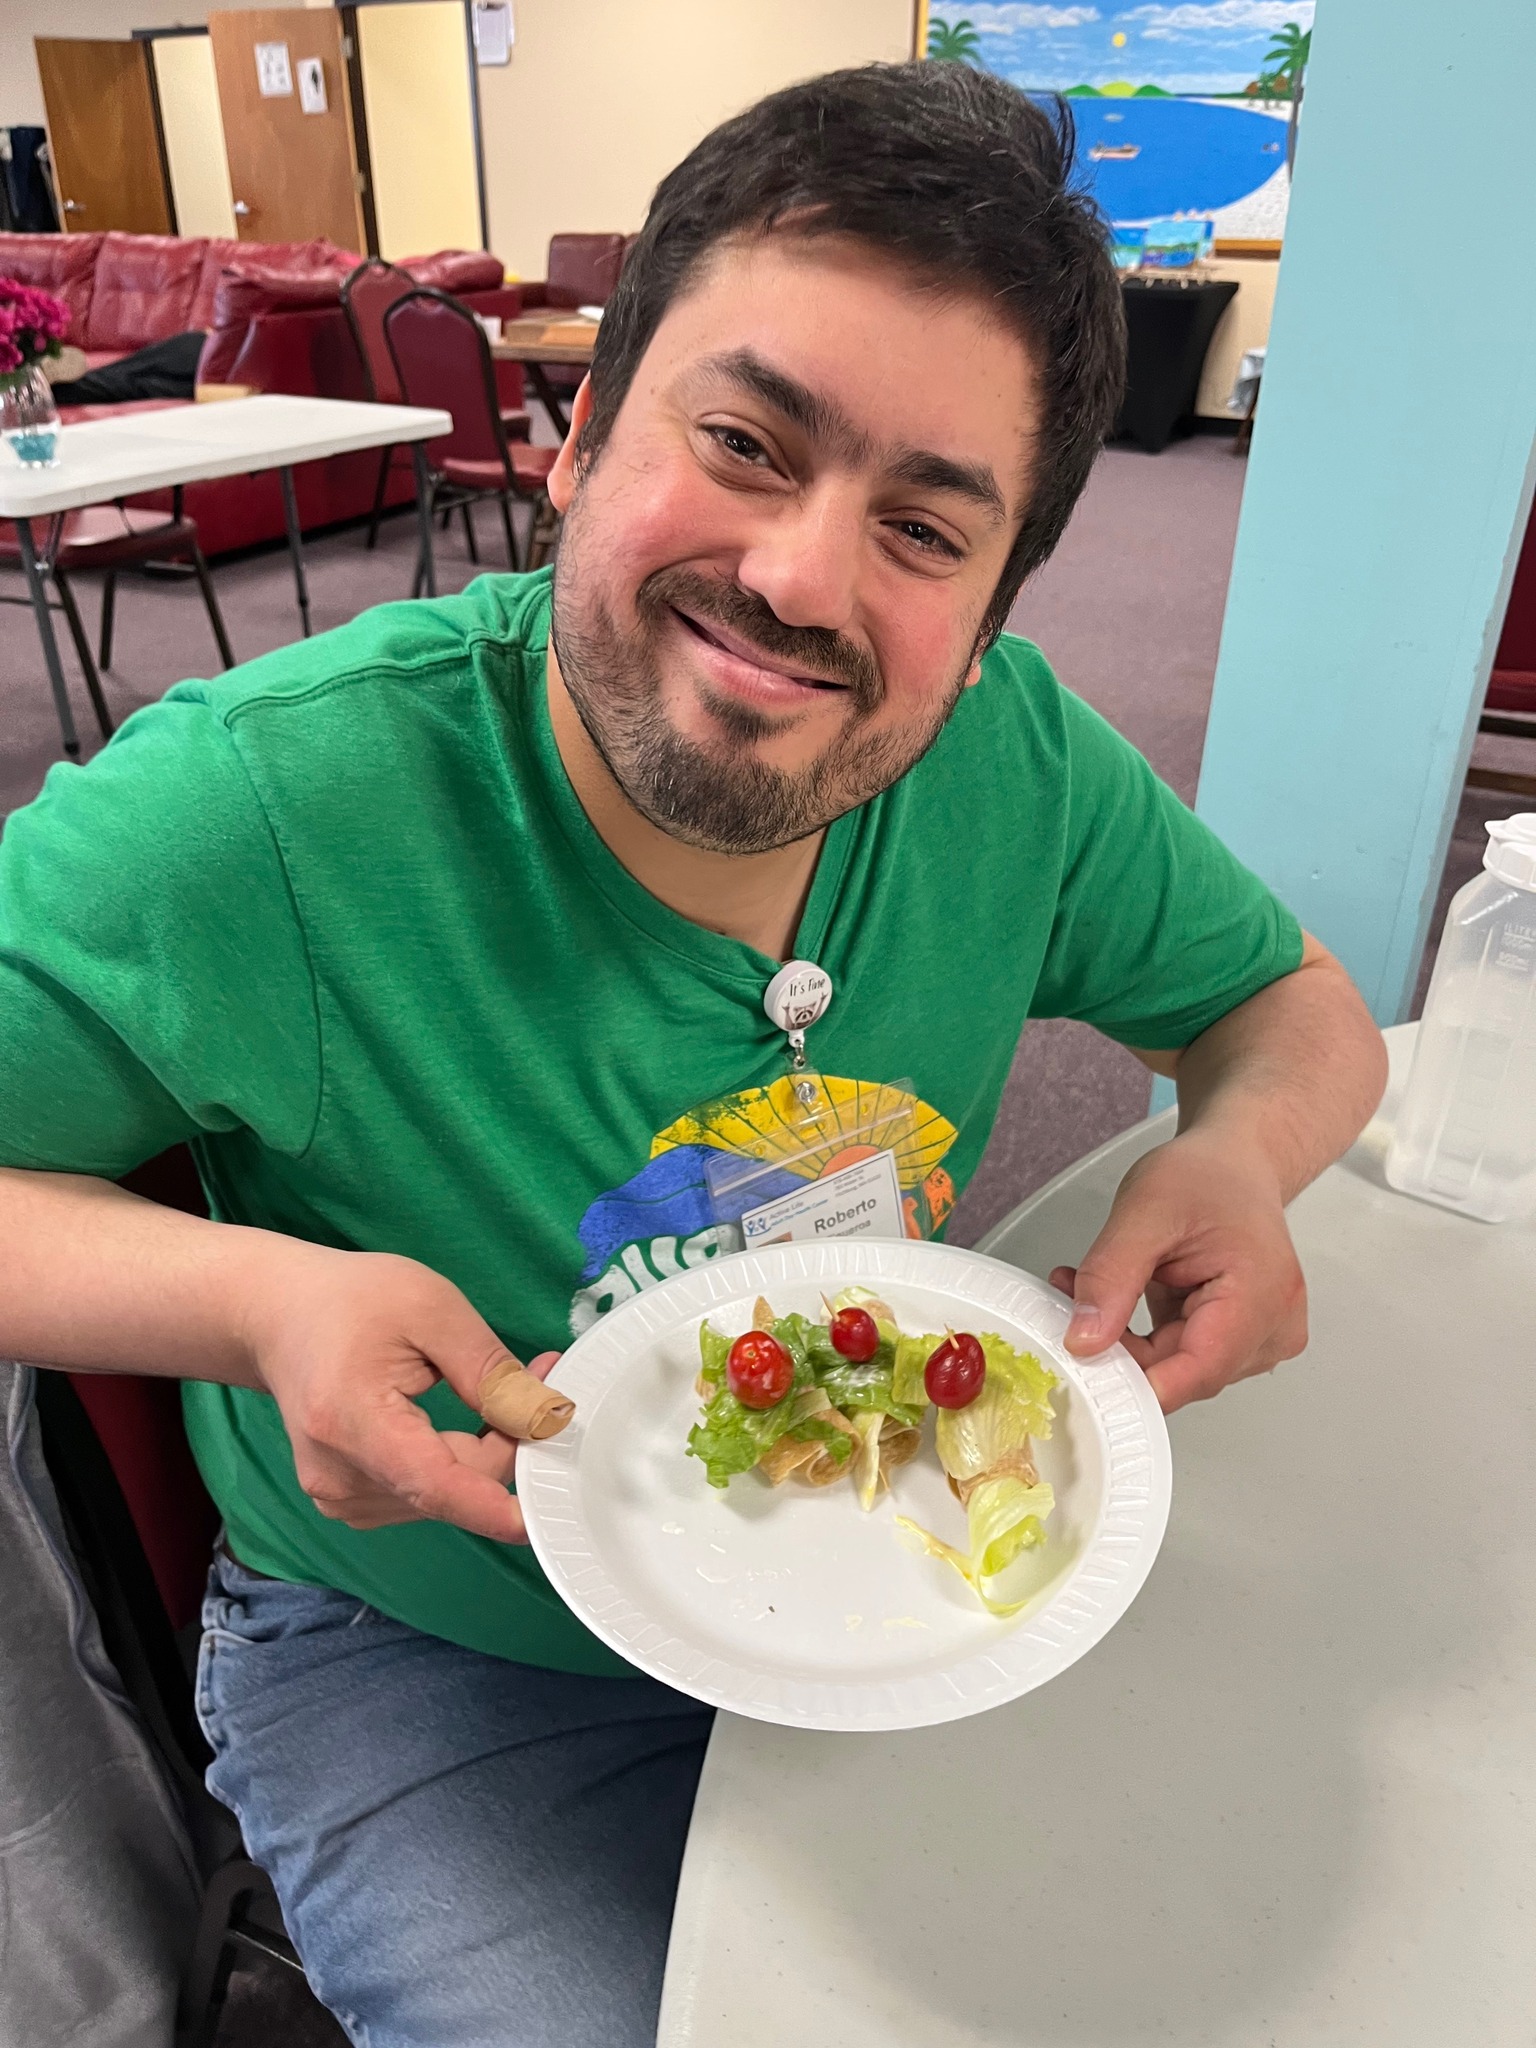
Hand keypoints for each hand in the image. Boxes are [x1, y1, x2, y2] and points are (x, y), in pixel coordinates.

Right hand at [237, 1241, 558, 1541]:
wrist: (280, 1315)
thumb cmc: (352, 1301)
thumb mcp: (431, 1309)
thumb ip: (488, 1371)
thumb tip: (546, 1419)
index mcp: (351, 1423)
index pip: (435, 1486)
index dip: (495, 1507)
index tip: (549, 1510)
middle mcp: (338, 1477)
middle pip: (450, 1488)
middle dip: (508, 1443)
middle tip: (541, 1380)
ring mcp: (338, 1496)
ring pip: (443, 1497)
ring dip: (484, 1456)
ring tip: (496, 1394)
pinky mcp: (348, 1500)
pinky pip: (424, 1496)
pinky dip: (456, 1467)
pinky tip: (461, 1425)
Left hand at [1049, 1127, 1307, 1410]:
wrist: (1236, 1162)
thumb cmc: (1205, 1176)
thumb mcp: (1143, 1213)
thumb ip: (1111, 1278)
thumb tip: (1084, 1342)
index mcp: (1261, 1296)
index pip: (1196, 1372)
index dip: (1134, 1382)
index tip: (1079, 1368)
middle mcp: (1273, 1327)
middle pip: (1184, 1374)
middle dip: (1120, 1350)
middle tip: (1068, 1303)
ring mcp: (1263, 1337)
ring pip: (1177, 1369)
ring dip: (1127, 1342)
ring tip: (1089, 1288)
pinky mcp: (1244, 1338)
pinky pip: (1183, 1356)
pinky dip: (1143, 1337)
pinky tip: (1119, 1299)